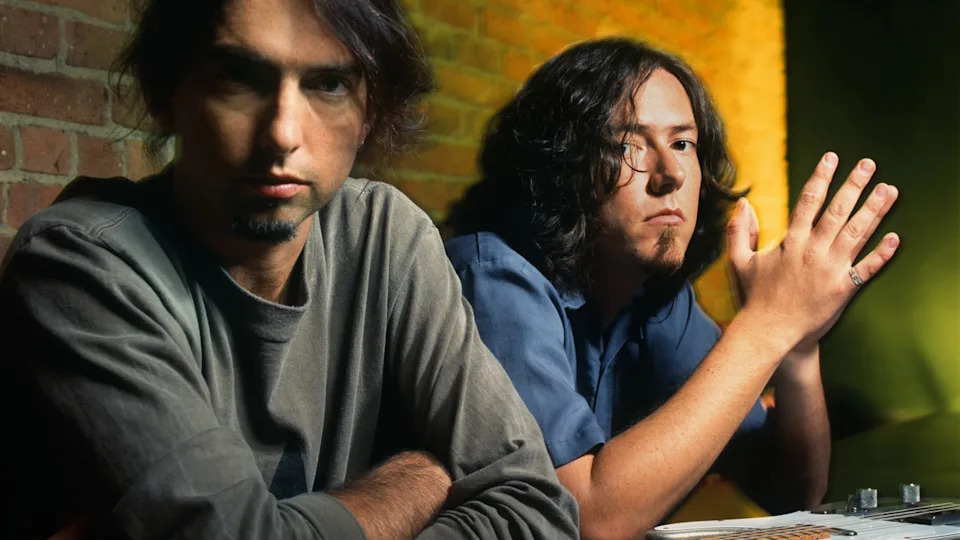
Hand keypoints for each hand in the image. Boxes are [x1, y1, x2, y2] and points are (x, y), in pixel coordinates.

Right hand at [727, 152, 898, 348]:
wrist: (769, 332)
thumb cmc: (753, 297)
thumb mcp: (739, 261)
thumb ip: (739, 230)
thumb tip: (741, 203)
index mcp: (790, 242)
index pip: (808, 201)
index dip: (821, 177)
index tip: (832, 158)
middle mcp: (812, 251)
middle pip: (838, 211)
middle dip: (854, 185)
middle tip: (869, 164)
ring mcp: (830, 270)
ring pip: (857, 234)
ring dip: (875, 210)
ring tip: (889, 190)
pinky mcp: (842, 289)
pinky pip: (867, 268)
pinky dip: (882, 253)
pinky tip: (895, 238)